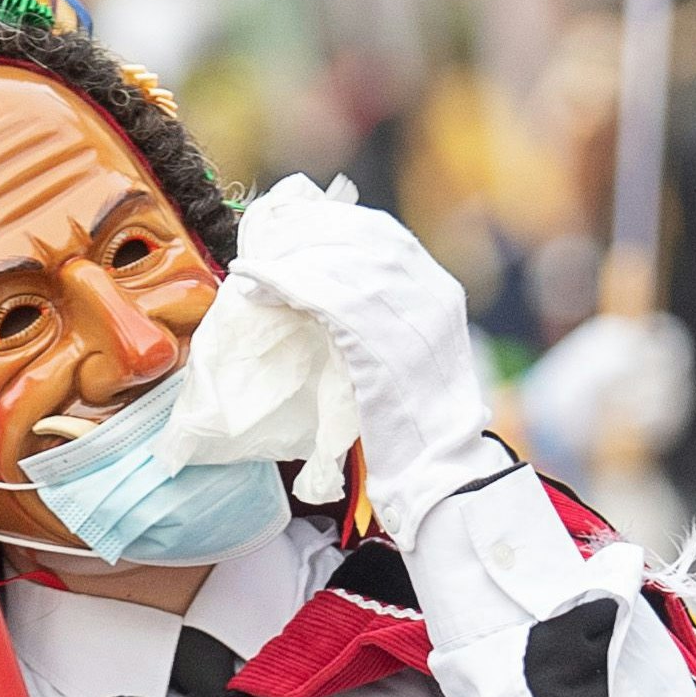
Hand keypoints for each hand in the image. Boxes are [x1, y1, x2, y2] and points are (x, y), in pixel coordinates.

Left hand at [214, 178, 511, 537]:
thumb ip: (388, 318)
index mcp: (441, 293)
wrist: (442, 471)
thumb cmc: (418, 427)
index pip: (386, 236)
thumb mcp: (413, 356)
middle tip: (265, 241)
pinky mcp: (381, 344)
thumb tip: (332, 292)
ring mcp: (411, 318)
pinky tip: (255, 286)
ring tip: (253, 268)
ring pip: (339, 263)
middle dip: (307, 235)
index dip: (336, 224)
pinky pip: (324, 298)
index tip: (297, 227)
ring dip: (287, 259)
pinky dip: (283, 285)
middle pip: (361, 239)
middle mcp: (432, 295)